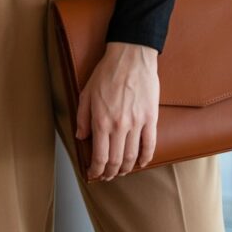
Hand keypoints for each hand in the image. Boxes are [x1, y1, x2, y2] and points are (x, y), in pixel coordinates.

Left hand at [76, 41, 159, 179]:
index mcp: (101, 121)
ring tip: (122, 171)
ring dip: (127, 169)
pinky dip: (146, 158)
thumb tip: (81, 137)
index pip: (99, 157)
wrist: (131, 55)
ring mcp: (136, 122)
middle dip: (110, 173)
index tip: (94, 173)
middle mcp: (119, 125)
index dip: (96, 170)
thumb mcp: (86, 92)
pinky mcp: (150, 117)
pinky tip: (141, 163)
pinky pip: (150, 144)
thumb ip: (82, 117)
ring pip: (133, 156)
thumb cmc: (107, 72)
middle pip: (116, 161)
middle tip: (107, 176)